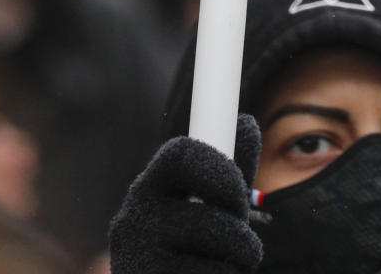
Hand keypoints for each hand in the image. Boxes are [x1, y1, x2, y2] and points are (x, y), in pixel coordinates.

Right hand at [108, 115, 262, 273]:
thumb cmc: (188, 253)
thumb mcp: (209, 207)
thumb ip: (228, 171)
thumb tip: (247, 122)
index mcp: (150, 188)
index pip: (181, 155)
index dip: (221, 171)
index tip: (240, 192)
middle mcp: (134, 218)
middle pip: (205, 215)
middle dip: (236, 228)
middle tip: (246, 243)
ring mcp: (137, 258)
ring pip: (214, 253)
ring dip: (238, 261)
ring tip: (227, 266)